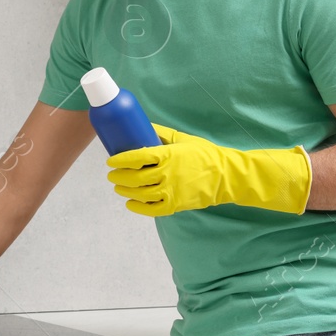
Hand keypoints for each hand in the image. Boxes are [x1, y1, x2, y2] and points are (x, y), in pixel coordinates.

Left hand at [106, 124, 311, 216]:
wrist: (226, 176)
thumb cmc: (204, 154)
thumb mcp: (182, 138)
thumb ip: (161, 133)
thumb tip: (142, 126)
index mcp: (168, 155)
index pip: (137, 157)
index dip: (120, 160)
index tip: (110, 160)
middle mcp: (167, 174)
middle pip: (135, 177)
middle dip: (119, 177)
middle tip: (111, 174)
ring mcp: (171, 191)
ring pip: (140, 193)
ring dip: (125, 191)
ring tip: (118, 187)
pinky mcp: (176, 205)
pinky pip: (152, 210)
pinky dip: (138, 208)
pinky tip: (130, 203)